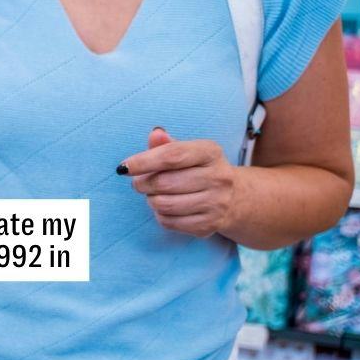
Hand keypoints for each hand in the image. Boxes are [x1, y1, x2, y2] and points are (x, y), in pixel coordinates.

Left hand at [119, 127, 238, 237]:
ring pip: (164, 205)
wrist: (235, 197)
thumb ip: (167, 144)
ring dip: (150, 200)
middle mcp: (219, 177)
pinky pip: (169, 222)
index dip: (143, 162)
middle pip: (163, 183)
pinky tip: (167, 208)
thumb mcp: (188, 151)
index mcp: (211, 152)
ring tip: (154, 194)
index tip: (124, 168)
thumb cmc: (199, 169)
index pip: (172, 156)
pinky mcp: (209, 225)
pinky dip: (160, 215)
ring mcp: (216, 203)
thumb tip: (155, 134)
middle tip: (140, 182)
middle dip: (142, 183)